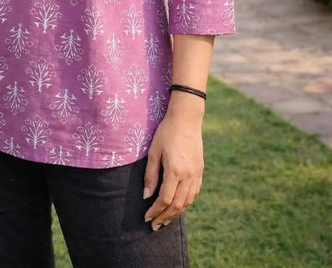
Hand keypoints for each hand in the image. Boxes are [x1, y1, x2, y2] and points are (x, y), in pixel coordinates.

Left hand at [143, 107, 203, 229]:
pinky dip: (185, 203)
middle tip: (154, 226)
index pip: (165, 199)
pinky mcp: (200, 171)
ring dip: (176, 214)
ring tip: (165, 220)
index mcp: (175, 171)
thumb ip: (151, 175)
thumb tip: (146, 196)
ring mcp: (196, 174)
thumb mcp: (154, 151)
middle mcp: (188, 176)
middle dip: (165, 217)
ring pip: (187, 202)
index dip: (155, 210)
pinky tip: (178, 207)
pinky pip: (194, 193)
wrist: (186, 119)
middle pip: (177, 205)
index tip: (146, 217)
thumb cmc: (166, 133)